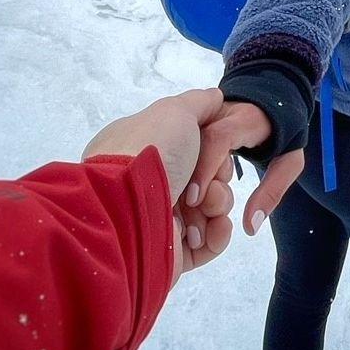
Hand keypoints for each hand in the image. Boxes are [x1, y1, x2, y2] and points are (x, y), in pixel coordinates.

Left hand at [83, 89, 235, 283]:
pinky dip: (218, 233)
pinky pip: (209, 242)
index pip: (193, 149)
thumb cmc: (151, 151)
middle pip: (207, 179)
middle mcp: (151, 184)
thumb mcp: (174, 111)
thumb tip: (215, 96)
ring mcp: (162, 219)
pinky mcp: (173, 253)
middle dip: (218, 178)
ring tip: (207, 206)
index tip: (216, 146)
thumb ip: (198, 103)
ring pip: (211, 210)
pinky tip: (216, 226)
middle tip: (209, 181)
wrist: (129, 206)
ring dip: (220, 203)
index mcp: (144, 152)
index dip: (213, 148)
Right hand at [183, 100, 305, 236]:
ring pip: (182, 146)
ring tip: (185, 207)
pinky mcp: (194, 124)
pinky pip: (182, 146)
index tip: (195, 199)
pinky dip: (180, 172)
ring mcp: (203, 117)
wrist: (273, 102)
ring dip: (181, 178)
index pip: (219, 138)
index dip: (205, 168)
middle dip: (188, 178)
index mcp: (244, 119)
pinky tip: (181, 196)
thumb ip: (272, 192)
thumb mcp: (289, 162)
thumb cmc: (283, 135)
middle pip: (194, 145)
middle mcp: (218, 114)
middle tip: (191, 210)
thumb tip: (250, 227)